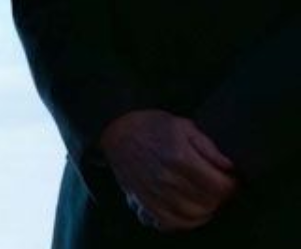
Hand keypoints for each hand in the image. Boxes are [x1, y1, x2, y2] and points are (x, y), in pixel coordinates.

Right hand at [99, 110, 236, 231]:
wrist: (116, 131)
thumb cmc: (151, 126)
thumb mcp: (182, 125)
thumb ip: (208, 146)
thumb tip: (229, 166)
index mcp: (179, 157)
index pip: (219, 185)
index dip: (231, 184)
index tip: (229, 178)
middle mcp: (167, 178)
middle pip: (208, 201)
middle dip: (219, 196)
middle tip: (217, 186)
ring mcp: (154, 193)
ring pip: (193, 215)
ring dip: (206, 209)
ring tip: (206, 198)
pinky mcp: (144, 202)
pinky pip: (172, 223)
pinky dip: (186, 221)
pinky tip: (190, 210)